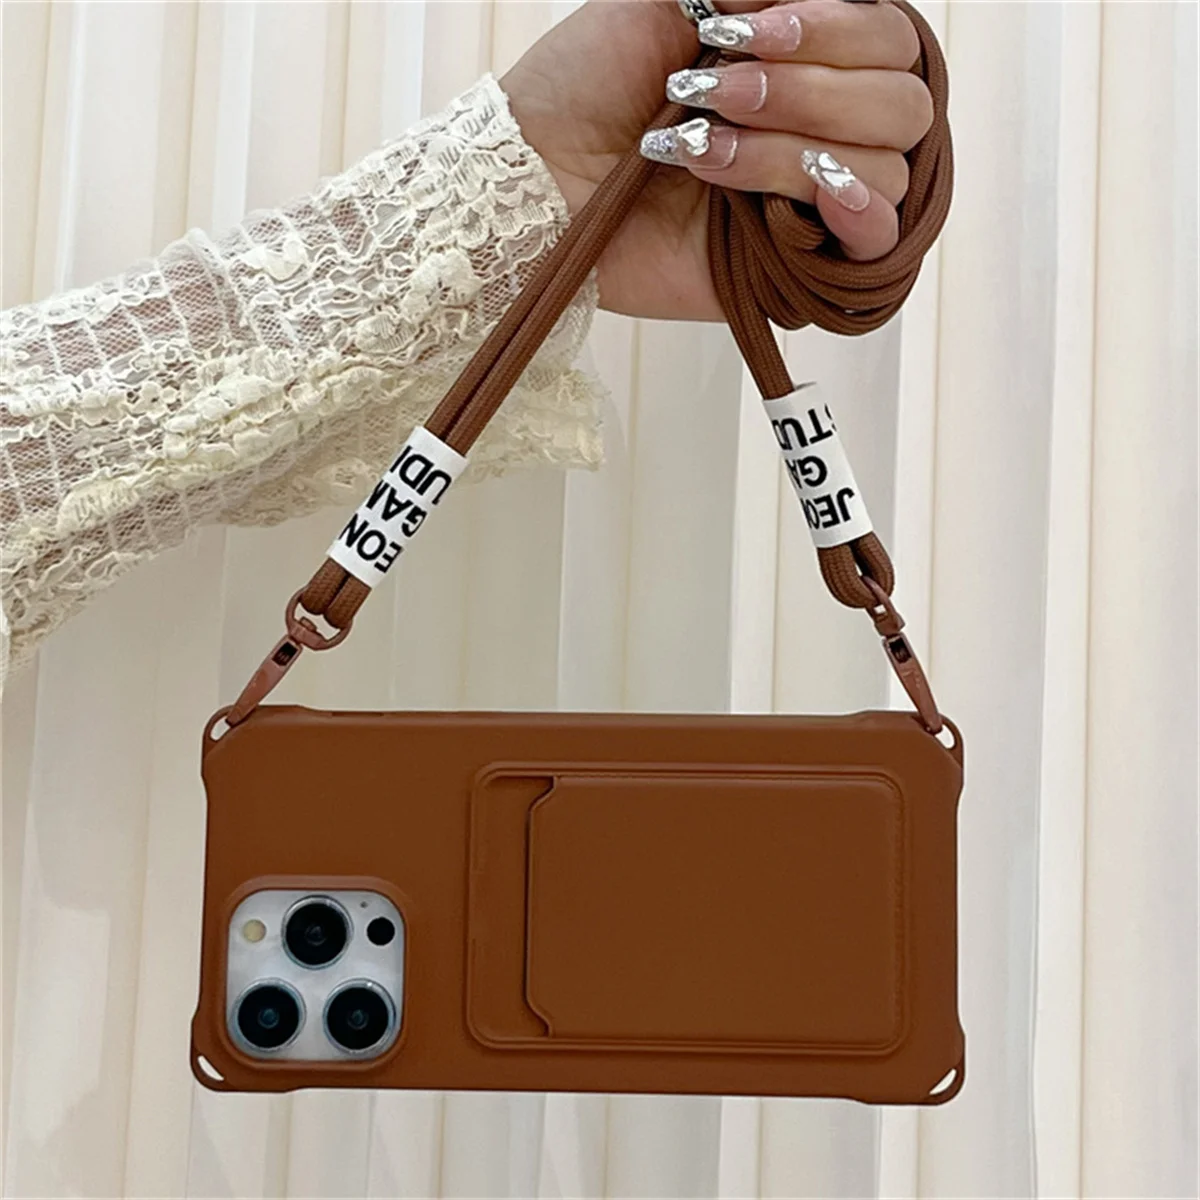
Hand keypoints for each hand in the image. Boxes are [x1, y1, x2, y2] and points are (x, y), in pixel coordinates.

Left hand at [501, 0, 933, 320]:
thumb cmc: (590, 83)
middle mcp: (822, 126)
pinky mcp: (791, 263)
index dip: (834, 28)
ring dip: (788, 149)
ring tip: (700, 150)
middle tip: (714, 93)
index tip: (744, 30)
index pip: (887, 39)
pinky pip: (875, 244)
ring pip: (881, 167)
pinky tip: (819, 191)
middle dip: (806, 90)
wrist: (537, 172)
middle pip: (900, 103)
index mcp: (806, 58)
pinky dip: (861, 212)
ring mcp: (810, 198)